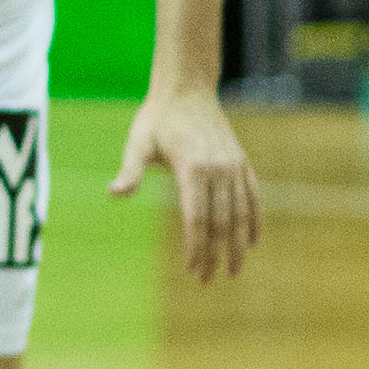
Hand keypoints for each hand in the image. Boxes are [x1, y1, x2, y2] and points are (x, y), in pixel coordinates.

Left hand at [112, 84, 260, 283]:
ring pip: (241, 212)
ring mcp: (233, 166)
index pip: (197, 219)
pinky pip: (252, 196)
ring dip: (238, 244)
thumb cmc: (158, 118)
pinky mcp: (241, 162)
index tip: (194, 270)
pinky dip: (254, 220)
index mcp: (193, 168)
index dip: (196, 247)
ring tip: (234, 270)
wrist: (187, 88)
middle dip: (216, 254)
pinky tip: (251, 242)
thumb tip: (114, 194)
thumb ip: (130, 170)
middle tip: (210, 280)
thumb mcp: (138, 141)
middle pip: (221, 221)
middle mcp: (218, 169)